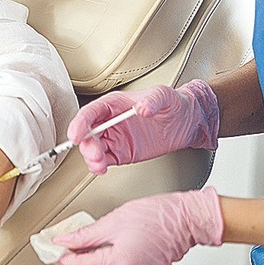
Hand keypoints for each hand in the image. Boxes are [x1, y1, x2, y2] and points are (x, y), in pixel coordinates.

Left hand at [53, 187, 222, 264]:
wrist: (185, 220)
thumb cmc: (157, 216)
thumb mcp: (113, 220)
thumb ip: (85, 234)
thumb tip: (65, 240)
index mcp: (116, 264)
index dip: (62, 256)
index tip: (52, 248)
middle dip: (75, 264)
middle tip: (65, 247)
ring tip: (83, 253)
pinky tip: (103, 260)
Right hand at [69, 79, 219, 174]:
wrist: (187, 122)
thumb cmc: (174, 104)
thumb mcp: (165, 96)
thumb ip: (152, 100)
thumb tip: (141, 108)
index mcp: (115, 104)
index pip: (91, 112)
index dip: (81, 123)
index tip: (76, 135)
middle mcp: (111, 121)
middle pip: (88, 133)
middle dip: (87, 145)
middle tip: (94, 154)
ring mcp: (115, 138)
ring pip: (93, 149)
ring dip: (91, 158)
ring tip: (99, 165)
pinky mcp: (122, 153)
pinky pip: (104, 160)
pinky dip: (98, 166)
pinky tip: (101, 169)